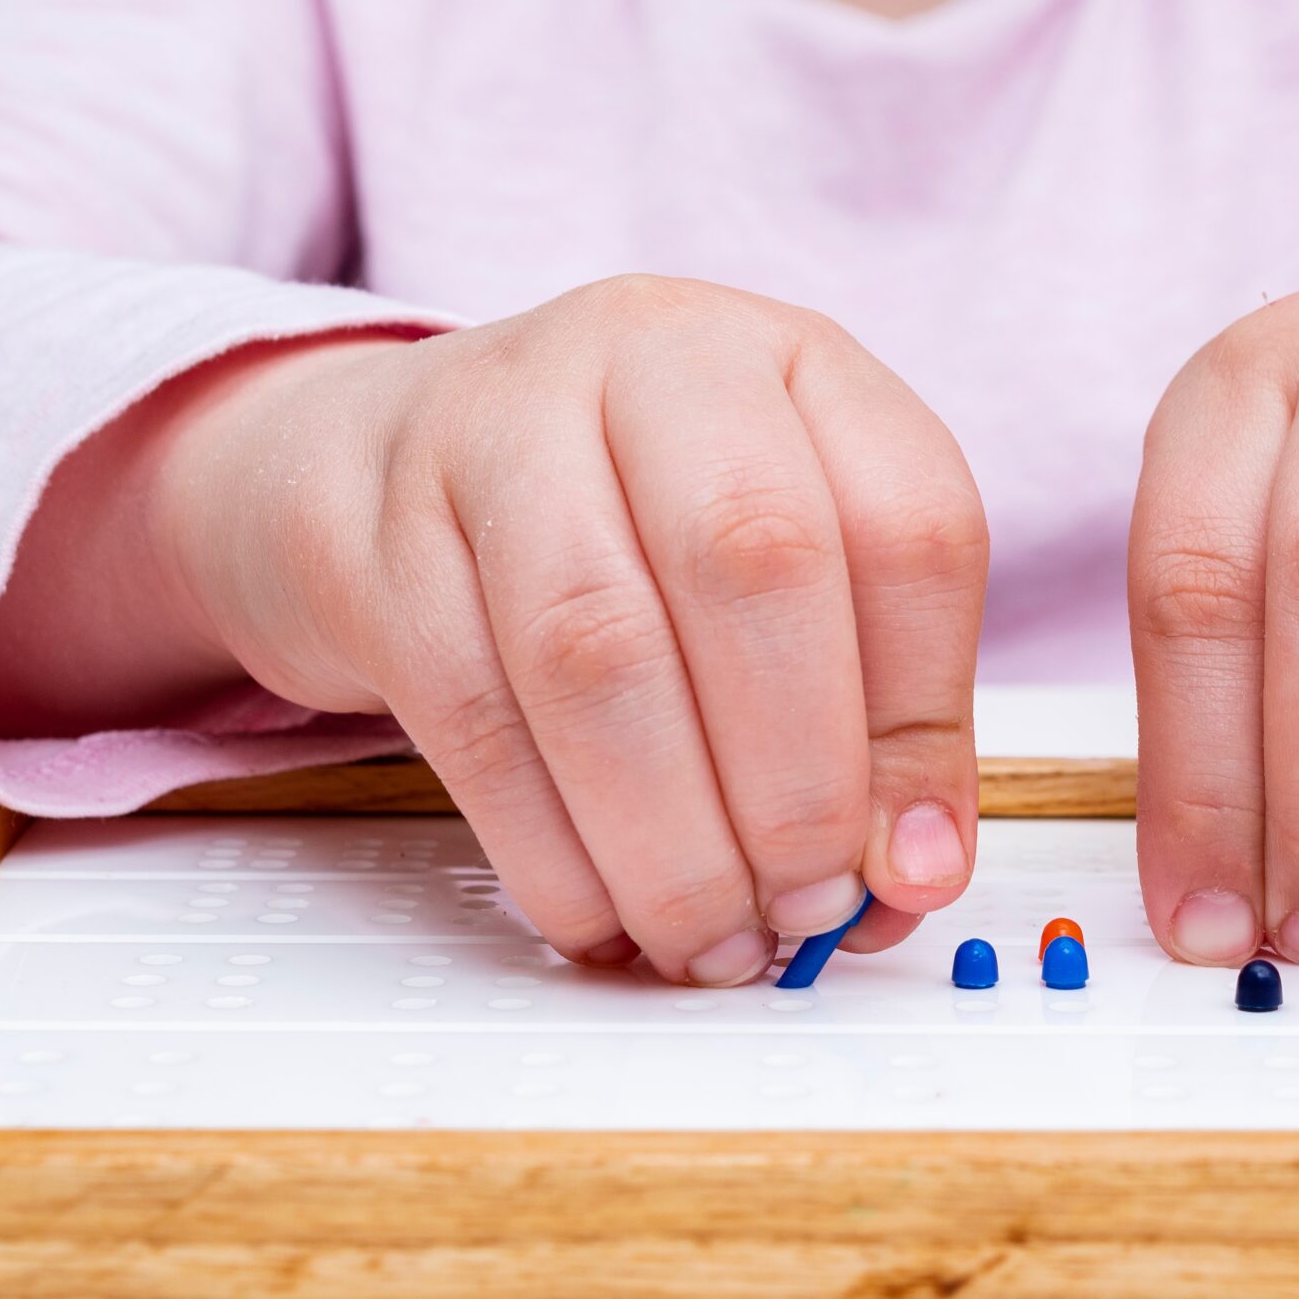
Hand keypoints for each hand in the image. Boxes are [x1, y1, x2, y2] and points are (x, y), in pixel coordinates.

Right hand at [0, 276, 988, 982]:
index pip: (908, 521)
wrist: (377, 460)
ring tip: (710, 940)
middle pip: (756, 558)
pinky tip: (597, 915)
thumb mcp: (777, 577)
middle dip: (796, 780)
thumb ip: (864, 711)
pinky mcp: (374, 529)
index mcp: (791, 363)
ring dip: (671, 839)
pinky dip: (549, 847)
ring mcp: (495, 426)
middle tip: (807, 912)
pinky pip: (471, 711)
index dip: (924, 717)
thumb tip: (911, 872)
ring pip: (601, 647)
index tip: (910, 862)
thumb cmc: (615, 523)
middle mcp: (650, 359)